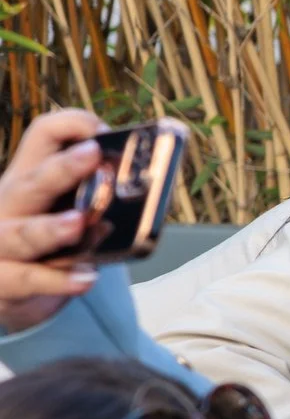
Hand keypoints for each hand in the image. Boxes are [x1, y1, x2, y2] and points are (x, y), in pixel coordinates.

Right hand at [0, 107, 106, 330]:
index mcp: (29, 178)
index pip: (43, 137)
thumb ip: (96, 201)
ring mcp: (2, 244)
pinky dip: (58, 281)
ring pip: (23, 234)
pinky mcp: (5, 280)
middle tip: (92, 156)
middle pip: (31, 183)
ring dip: (51, 228)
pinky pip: (28, 279)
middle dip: (61, 169)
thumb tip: (146, 192)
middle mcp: (10, 206)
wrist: (11, 292)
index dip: (72, 126)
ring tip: (79, 223)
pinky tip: (85, 278)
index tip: (103, 131)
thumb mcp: (64, 212)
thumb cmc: (46, 245)